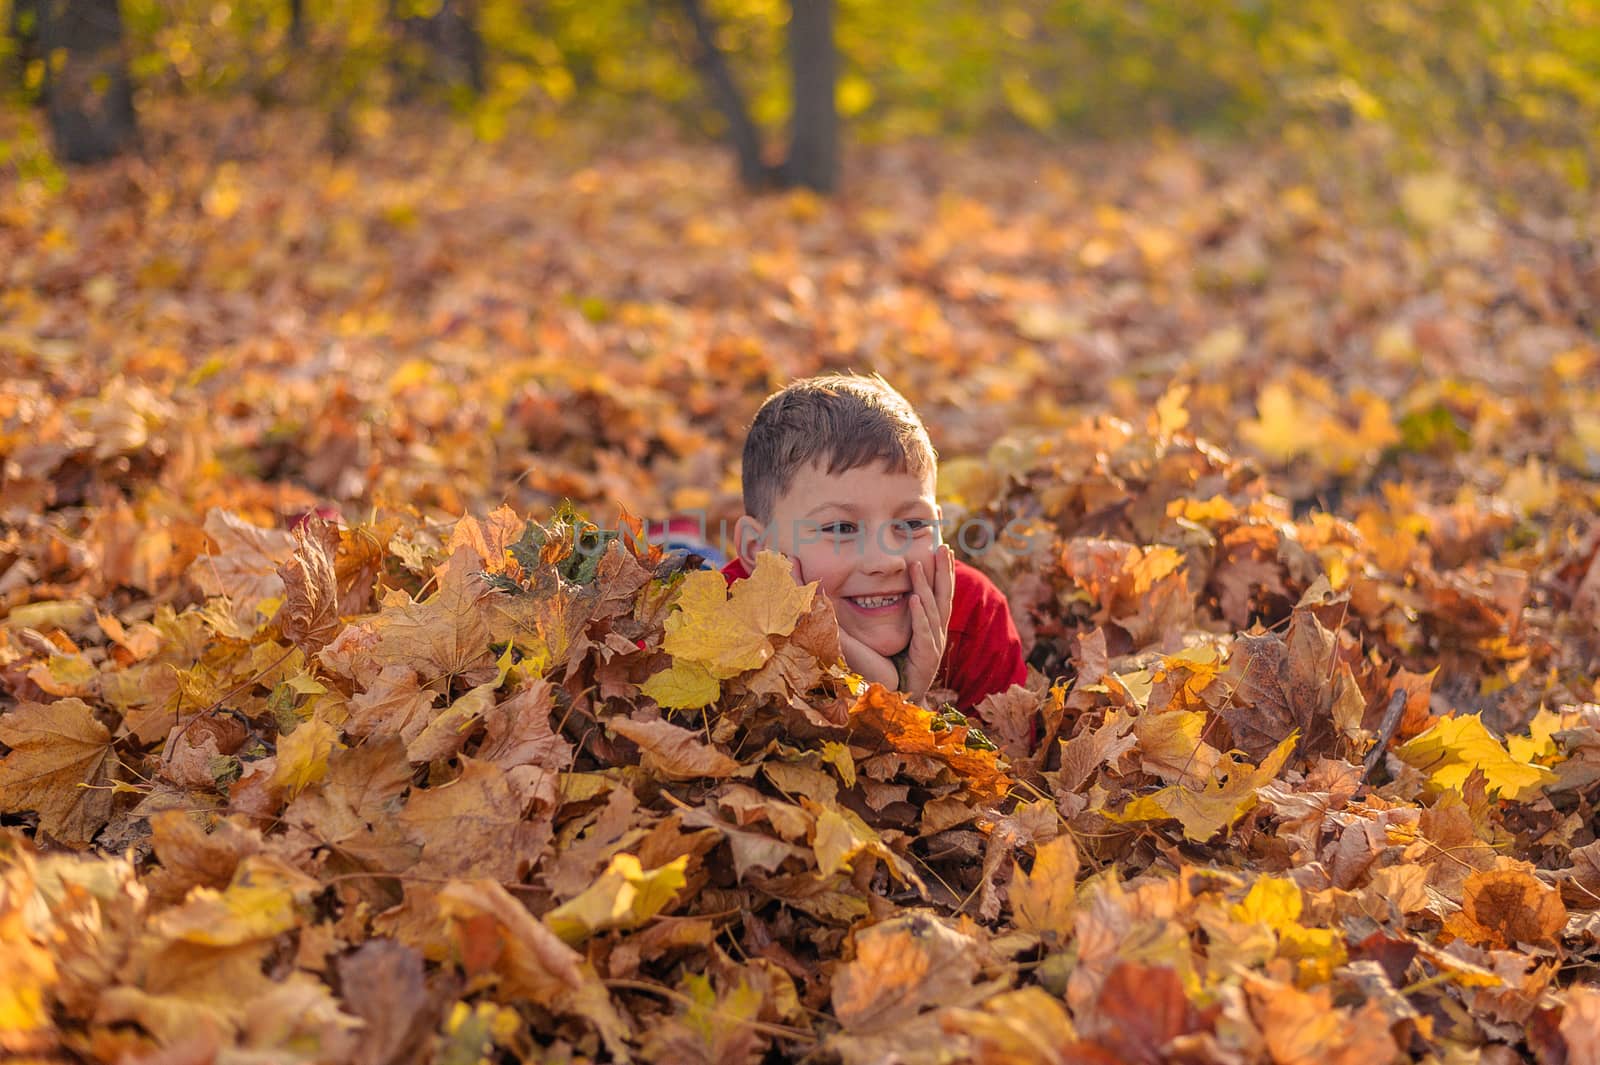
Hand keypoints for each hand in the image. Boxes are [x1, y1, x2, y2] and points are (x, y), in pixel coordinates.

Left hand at [898, 544, 953, 702]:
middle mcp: (937, 632)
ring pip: (931, 609)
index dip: (944, 572)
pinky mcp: (926, 657)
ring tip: (918, 564)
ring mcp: (934, 644)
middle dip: (943, 571)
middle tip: (942, 547)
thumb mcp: (903, 635)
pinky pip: (922, 632)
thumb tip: (886, 591)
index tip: (944, 549)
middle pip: (943, 596)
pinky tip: (913, 598)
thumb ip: (900, 616)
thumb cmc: (902, 666)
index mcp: (934, 626)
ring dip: (925, 585)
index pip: (941, 593)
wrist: (906, 699)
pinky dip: (918, 615)